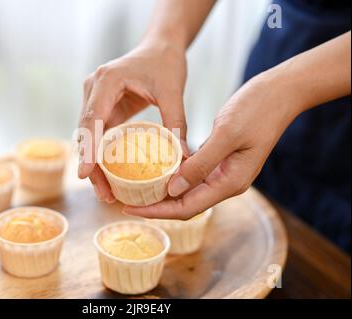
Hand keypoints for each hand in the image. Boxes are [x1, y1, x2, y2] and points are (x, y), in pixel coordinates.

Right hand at [78, 41, 189, 201]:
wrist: (159, 46)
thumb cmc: (164, 63)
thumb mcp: (173, 91)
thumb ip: (177, 123)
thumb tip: (184, 158)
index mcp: (106, 81)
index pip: (92, 119)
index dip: (88, 148)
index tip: (85, 174)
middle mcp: (93, 89)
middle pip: (85, 134)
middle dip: (91, 166)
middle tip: (105, 195)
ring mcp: (94, 98)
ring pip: (88, 138)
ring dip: (95, 165)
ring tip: (107, 193)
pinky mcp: (102, 107)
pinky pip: (97, 135)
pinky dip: (102, 156)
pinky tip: (110, 177)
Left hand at [124, 72, 301, 218]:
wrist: (280, 93)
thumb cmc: (257, 110)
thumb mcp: (226, 135)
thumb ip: (201, 164)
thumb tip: (172, 189)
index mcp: (230, 183)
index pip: (187, 208)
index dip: (157, 211)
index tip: (130, 208)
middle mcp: (226, 183)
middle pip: (185, 204)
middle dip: (155, 205)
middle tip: (126, 200)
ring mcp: (224, 172)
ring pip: (188, 190)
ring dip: (163, 191)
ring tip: (135, 188)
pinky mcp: (220, 159)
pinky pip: (193, 174)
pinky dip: (174, 174)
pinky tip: (157, 168)